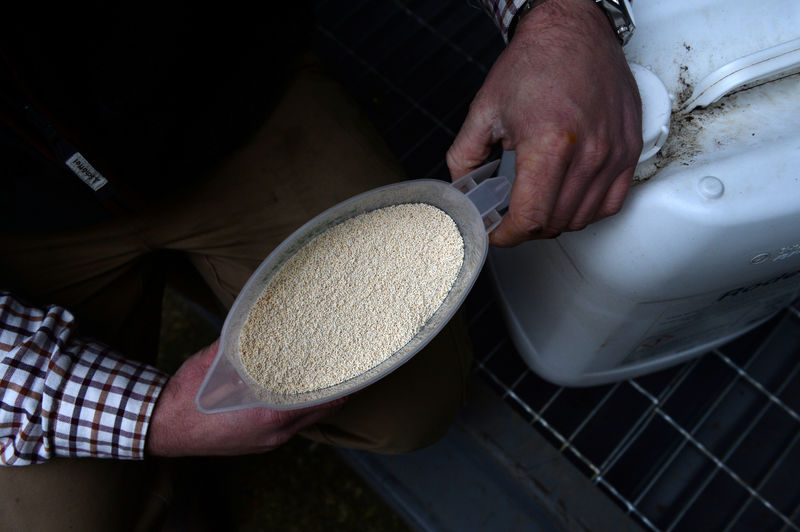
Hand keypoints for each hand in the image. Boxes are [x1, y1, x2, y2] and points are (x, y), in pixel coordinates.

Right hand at [146, 340, 344, 455]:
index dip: (342, 385)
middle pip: (321, 413)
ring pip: (306, 420)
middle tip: (343, 368)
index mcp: (270, 414)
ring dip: (316, 402)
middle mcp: (275, 432)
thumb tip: (259, 319)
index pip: (323, 401)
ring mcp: (267, 442)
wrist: (161, 428)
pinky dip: (299, 410)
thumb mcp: (217, 361)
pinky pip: (290, 426)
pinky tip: (294, 394)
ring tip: (323, 378)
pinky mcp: (259, 444)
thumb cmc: (188, 396)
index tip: (353, 368)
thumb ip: (244, 343)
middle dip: (335, 392)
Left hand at [447, 0, 641, 245]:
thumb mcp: (485, 109)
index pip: (531, 217)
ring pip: (583, 218)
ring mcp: (614, 153)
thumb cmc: (535, 62)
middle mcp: (588, 152)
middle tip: (511, 216)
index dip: (508, 235)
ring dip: (556, 221)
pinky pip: (611, 203)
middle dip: (527, 229)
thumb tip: (461, 190)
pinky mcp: (630, 150)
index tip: (497, 232)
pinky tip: (567, 198)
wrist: (574, 30)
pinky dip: (587, 211)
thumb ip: (465, 157)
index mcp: (550, 143)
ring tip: (537, 205)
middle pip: (556, 222)